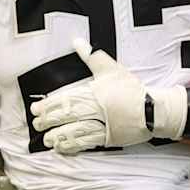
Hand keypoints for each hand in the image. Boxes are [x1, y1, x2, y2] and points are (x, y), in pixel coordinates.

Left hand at [30, 39, 185, 153]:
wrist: (153, 108)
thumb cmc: (131, 88)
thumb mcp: (112, 68)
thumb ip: (92, 56)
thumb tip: (77, 41)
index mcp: (93, 92)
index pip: (64, 99)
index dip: (47, 106)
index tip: (36, 110)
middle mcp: (95, 109)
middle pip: (66, 116)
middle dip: (49, 121)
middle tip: (37, 124)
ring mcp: (101, 125)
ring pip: (74, 131)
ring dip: (58, 136)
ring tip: (47, 139)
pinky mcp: (107, 138)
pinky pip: (86, 143)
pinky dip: (72, 146)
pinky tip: (61, 147)